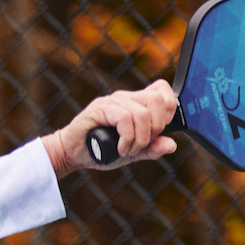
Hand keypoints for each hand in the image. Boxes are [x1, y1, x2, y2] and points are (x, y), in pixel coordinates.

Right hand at [42, 79, 179, 175]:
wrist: (73, 154)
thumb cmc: (101, 150)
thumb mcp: (133, 152)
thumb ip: (151, 148)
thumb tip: (172, 144)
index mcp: (136, 102)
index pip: (161, 90)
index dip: (169, 108)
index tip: (159, 129)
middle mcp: (126, 97)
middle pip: (156, 100)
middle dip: (155, 128)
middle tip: (142, 144)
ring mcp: (112, 101)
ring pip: (142, 113)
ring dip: (139, 139)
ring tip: (127, 150)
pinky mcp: (99, 108)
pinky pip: (124, 118)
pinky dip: (127, 138)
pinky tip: (120, 148)